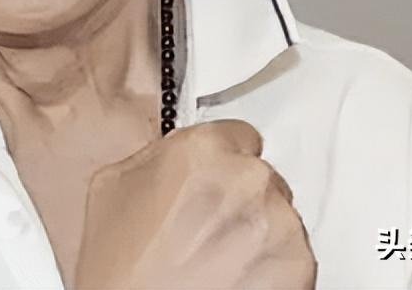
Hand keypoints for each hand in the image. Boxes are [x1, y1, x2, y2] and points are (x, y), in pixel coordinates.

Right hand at [72, 119, 315, 289]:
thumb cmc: (121, 268)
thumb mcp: (112, 187)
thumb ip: (156, 157)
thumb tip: (174, 155)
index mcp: (202, 149)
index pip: (239, 135)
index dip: (221, 164)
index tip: (213, 183)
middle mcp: (248, 178)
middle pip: (261, 176)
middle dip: (240, 199)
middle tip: (207, 231)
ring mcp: (279, 223)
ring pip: (280, 215)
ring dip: (258, 233)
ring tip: (219, 261)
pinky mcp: (299, 267)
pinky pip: (294, 256)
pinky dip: (272, 269)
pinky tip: (236, 279)